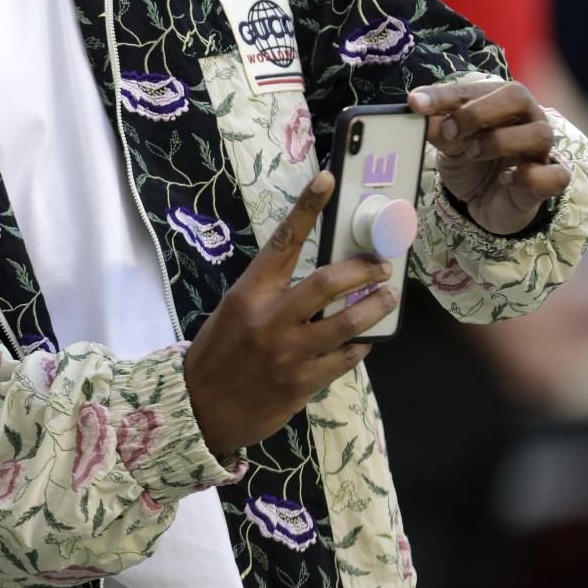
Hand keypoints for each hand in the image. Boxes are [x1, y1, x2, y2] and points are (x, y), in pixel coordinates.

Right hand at [183, 172, 397, 456]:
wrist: (199, 408)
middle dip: (363, 270)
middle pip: (328, 282)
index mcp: (250, 292)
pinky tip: (364, 340)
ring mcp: (289, 353)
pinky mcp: (303, 383)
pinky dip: (359, 345)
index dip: (307, 208)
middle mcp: (271, 318)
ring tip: (388, 297)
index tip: (327, 180)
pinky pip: (344, 359)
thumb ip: (271, 293)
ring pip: (347, 322)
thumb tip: (317, 280)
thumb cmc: (218, 352)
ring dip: (376, 306)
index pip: (283, 241)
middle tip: (381, 265)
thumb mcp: (236, 310)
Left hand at [408, 79, 571, 235]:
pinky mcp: (549, 181)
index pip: (475, 88)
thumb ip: (438, 128)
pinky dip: (529, 177)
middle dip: (478, 112)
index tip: (416, 104)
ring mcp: (540, 150)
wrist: (486, 201)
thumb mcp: (448, 144)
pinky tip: (506, 180)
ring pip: (540, 134)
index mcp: (498, 101)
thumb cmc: (471, 162)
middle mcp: (526, 118)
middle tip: (450, 132)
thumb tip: (419, 112)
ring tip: (473, 154)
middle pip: (517, 96)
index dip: (444, 95)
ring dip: (500, 142)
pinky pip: (554, 175)